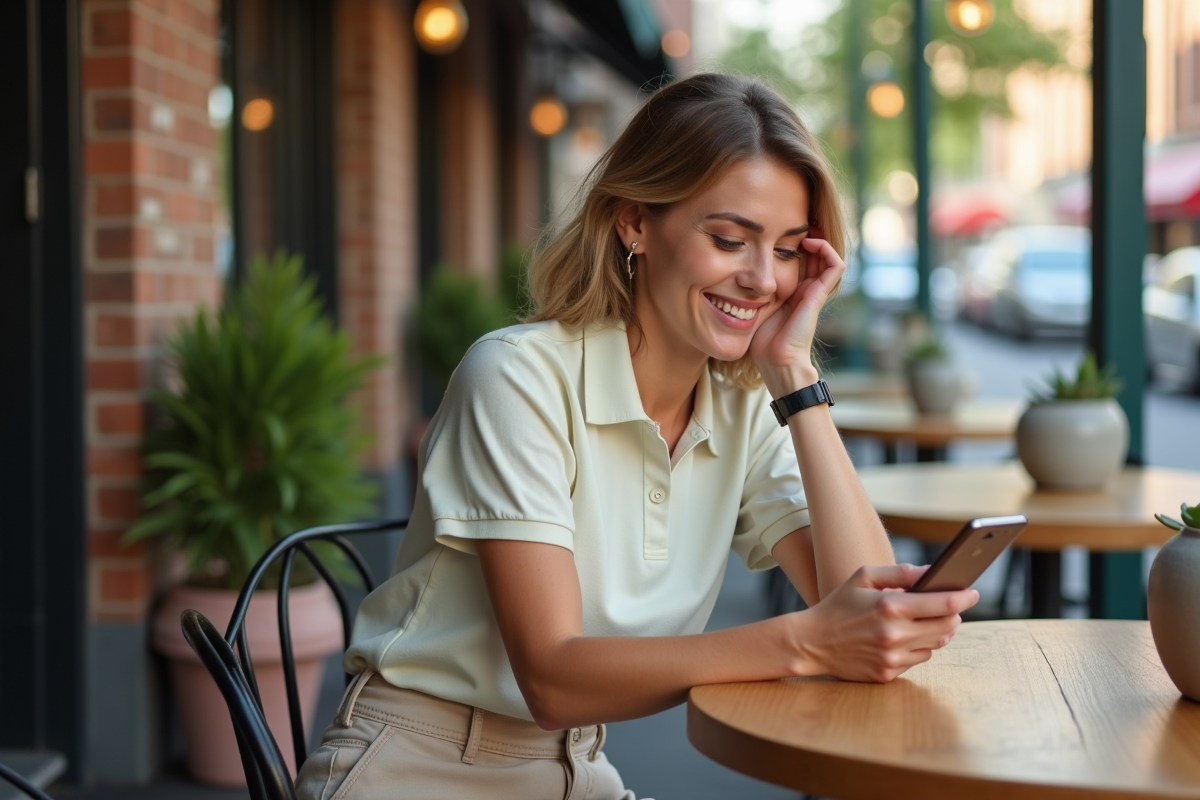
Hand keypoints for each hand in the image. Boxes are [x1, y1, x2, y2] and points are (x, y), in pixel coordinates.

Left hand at [749, 234, 845, 395]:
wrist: (775, 361)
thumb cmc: (761, 340)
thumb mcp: (754, 307)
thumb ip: (751, 292)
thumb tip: (733, 275)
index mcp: (792, 292)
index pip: (799, 260)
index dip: (793, 243)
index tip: (778, 229)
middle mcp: (806, 289)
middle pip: (814, 254)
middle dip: (807, 236)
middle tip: (795, 221)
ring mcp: (815, 291)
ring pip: (827, 256)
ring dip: (819, 239)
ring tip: (805, 228)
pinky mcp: (819, 294)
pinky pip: (835, 265)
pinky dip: (827, 249)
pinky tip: (809, 242)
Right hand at [793, 564, 978, 682]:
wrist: (812, 643)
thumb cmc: (838, 606)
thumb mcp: (863, 577)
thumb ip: (899, 573)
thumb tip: (931, 572)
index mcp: (889, 606)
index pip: (942, 603)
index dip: (963, 597)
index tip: (972, 592)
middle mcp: (894, 634)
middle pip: (946, 626)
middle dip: (953, 615)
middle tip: (951, 607)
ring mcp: (892, 657)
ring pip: (935, 645)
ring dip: (937, 632)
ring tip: (925, 621)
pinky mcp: (888, 674)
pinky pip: (918, 660)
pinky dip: (917, 647)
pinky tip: (903, 638)